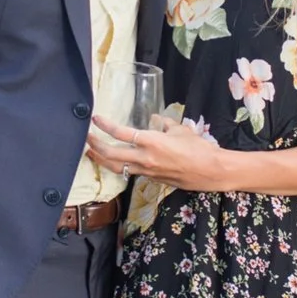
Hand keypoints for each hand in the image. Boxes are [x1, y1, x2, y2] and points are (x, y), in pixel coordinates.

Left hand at [87, 116, 228, 190]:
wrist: (210, 171)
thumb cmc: (198, 148)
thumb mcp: (181, 130)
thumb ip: (165, 124)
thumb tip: (156, 120)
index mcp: (151, 141)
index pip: (121, 133)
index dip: (105, 125)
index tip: (96, 119)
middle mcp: (144, 157)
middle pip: (111, 153)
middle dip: (95, 145)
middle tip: (86, 137)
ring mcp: (146, 170)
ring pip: (115, 167)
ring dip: (101, 159)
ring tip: (91, 152)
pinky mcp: (150, 178)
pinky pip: (129, 171)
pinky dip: (117, 166)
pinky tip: (114, 161)